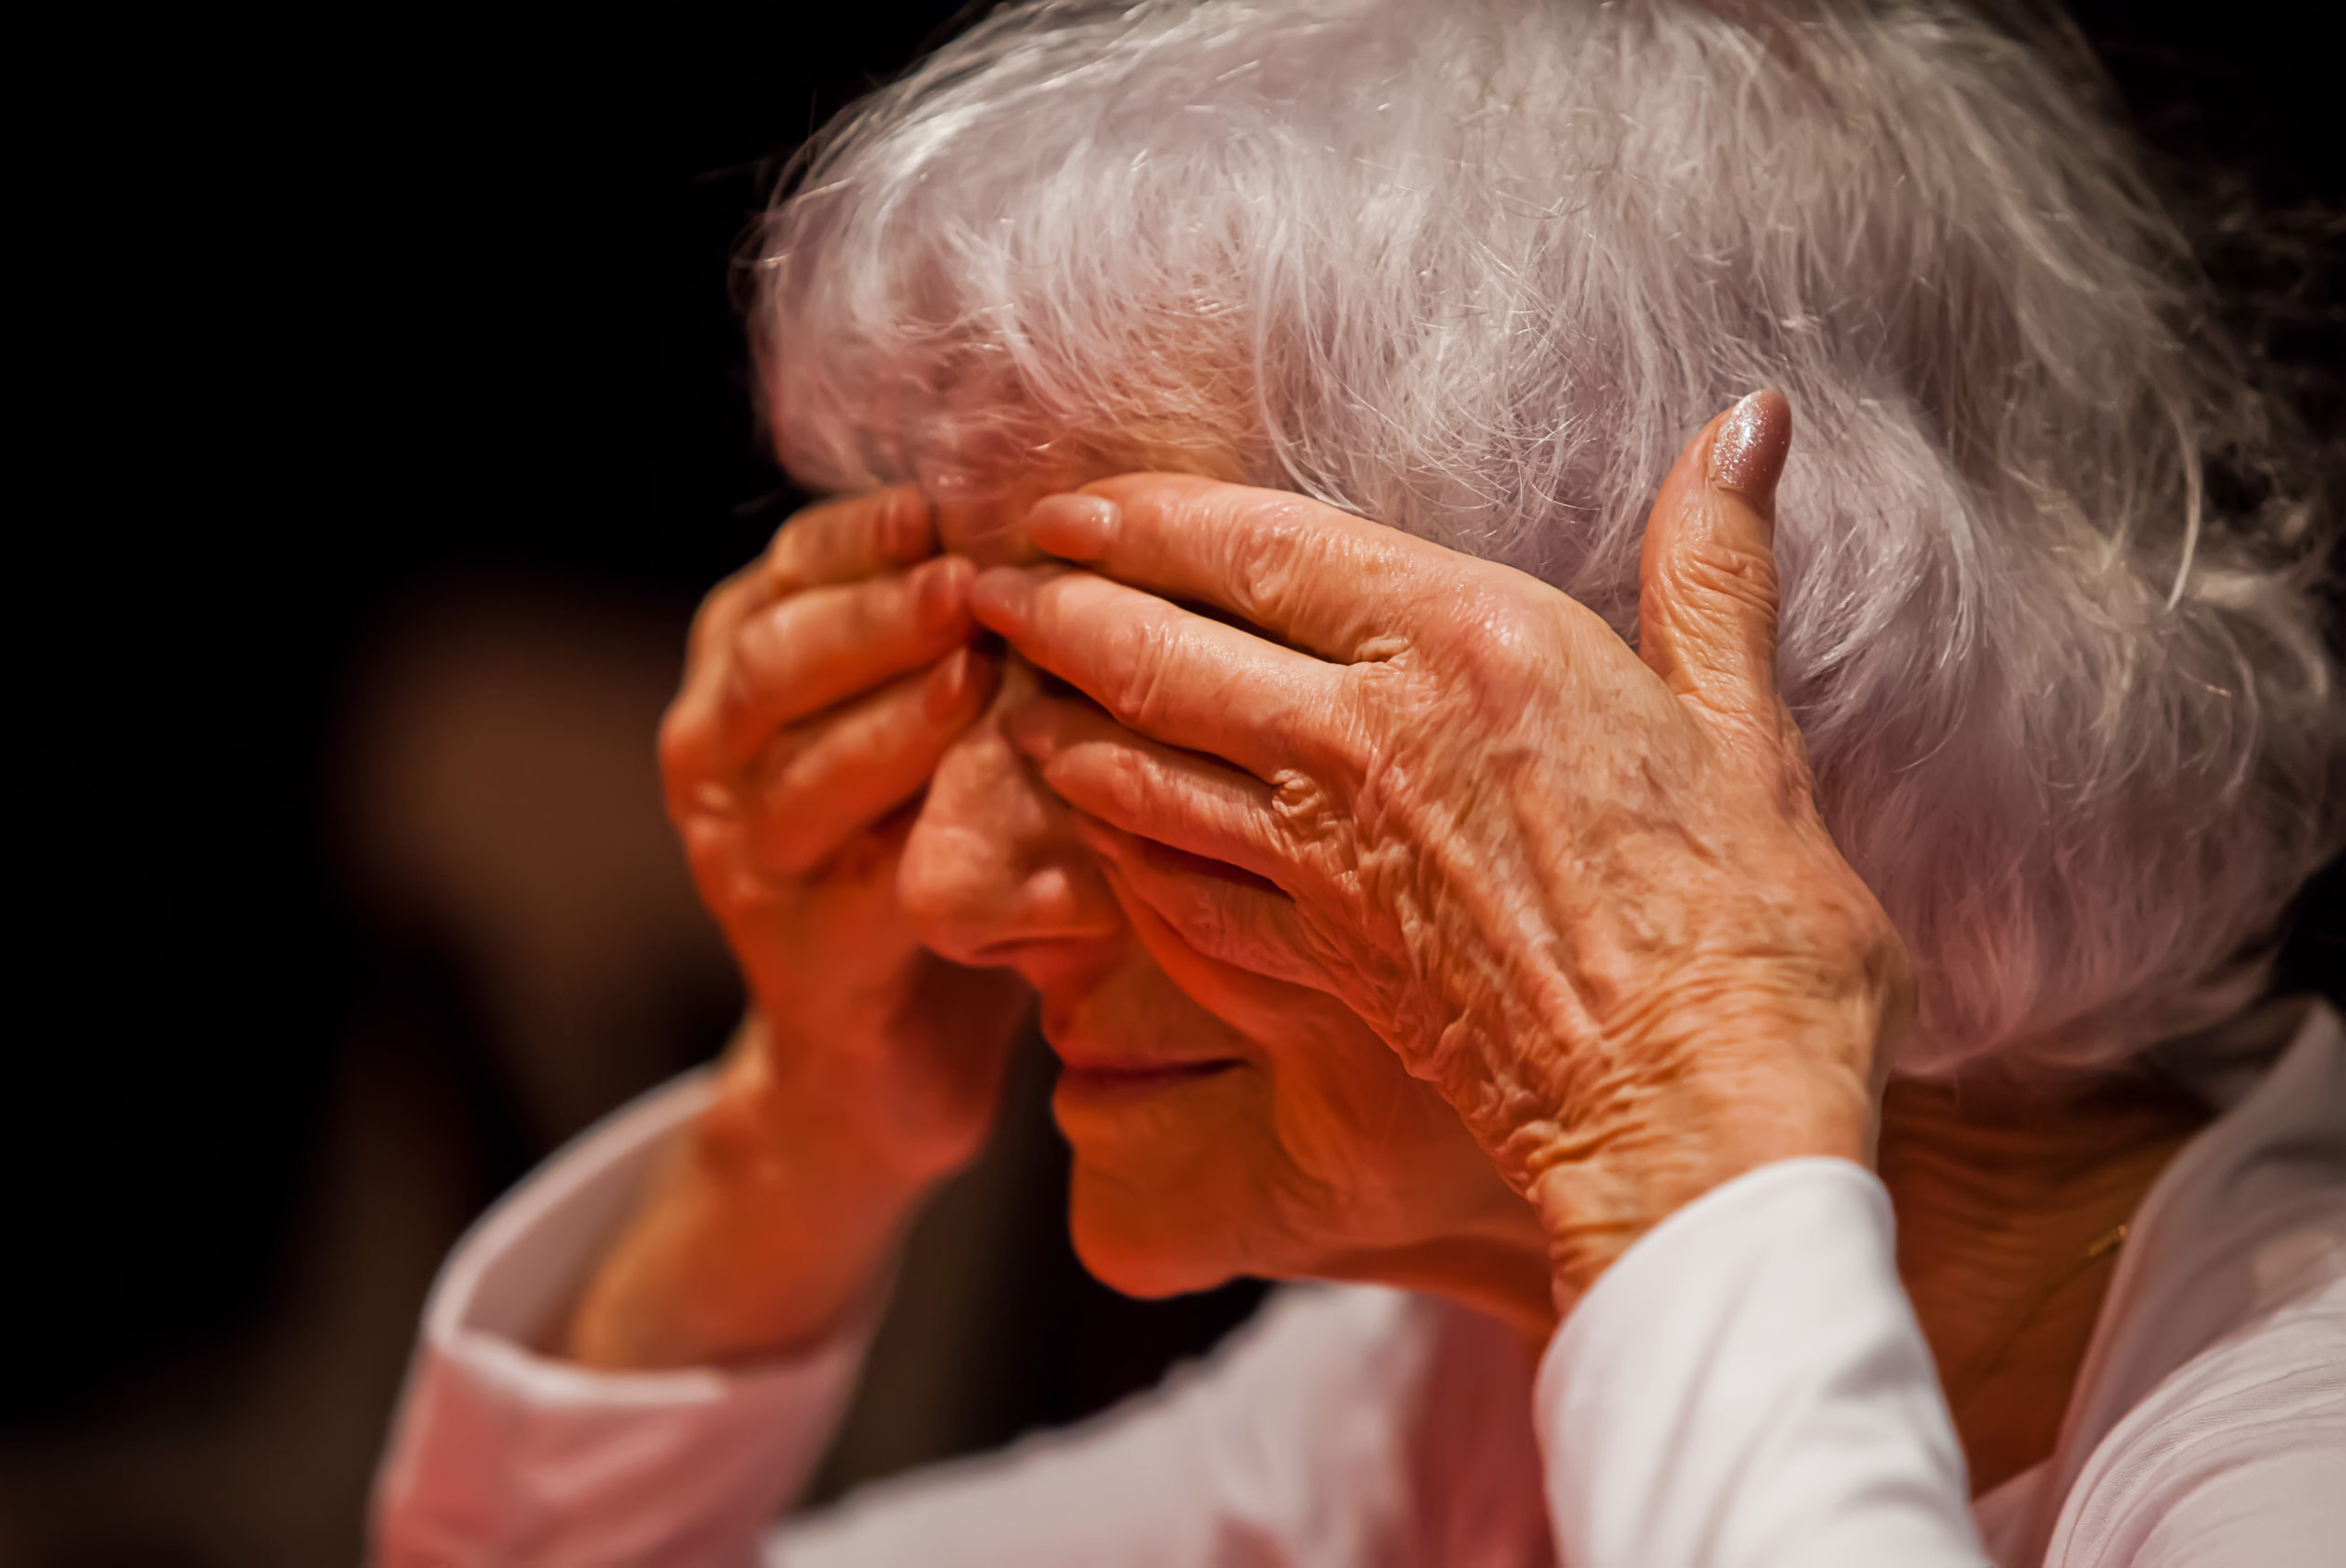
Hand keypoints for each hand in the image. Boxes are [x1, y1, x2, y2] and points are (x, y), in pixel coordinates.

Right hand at [661, 486, 1027, 1180]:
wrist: (893, 1049)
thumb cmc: (940, 840)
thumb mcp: (936, 716)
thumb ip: (959, 626)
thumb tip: (1062, 513)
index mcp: (742, 667)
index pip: (789, 571)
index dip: (862, 538)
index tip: (943, 508)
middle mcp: (713, 752)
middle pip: (777, 659)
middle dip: (875, 616)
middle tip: (969, 586)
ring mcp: (738, 857)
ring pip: (799, 768)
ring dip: (890, 718)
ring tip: (973, 676)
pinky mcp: (793, 953)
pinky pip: (853, 880)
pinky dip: (919, 836)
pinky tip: (983, 806)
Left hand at [971, 392, 1912, 1306]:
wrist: (1700, 1127)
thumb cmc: (1751, 935)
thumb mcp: (1745, 728)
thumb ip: (1712, 567)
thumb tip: (1750, 417)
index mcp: (1470, 647)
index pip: (1259, 546)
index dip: (1143, 515)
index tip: (1069, 504)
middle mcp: (1367, 740)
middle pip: (1160, 650)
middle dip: (1058, 608)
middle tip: (989, 583)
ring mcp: (1321, 860)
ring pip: (1140, 768)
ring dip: (1059, 723)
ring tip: (1009, 691)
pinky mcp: (1306, 963)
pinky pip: (1170, 886)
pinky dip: (1115, 845)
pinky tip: (1092, 827)